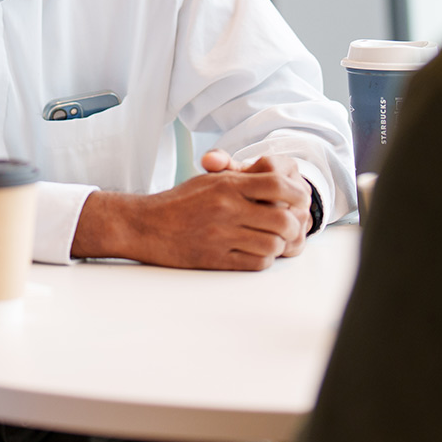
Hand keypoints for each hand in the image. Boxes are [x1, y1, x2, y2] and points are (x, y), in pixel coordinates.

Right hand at [72, 152, 311, 269]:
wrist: (143, 225)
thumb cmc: (178, 202)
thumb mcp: (208, 180)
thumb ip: (241, 178)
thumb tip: (277, 181)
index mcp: (227, 185)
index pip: (278, 184)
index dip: (297, 193)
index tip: (298, 200)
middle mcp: (227, 208)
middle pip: (282, 220)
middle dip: (292, 225)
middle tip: (287, 226)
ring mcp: (221, 236)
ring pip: (273, 245)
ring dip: (277, 245)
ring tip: (269, 240)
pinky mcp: (215, 259)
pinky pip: (255, 263)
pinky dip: (262, 259)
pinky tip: (254, 252)